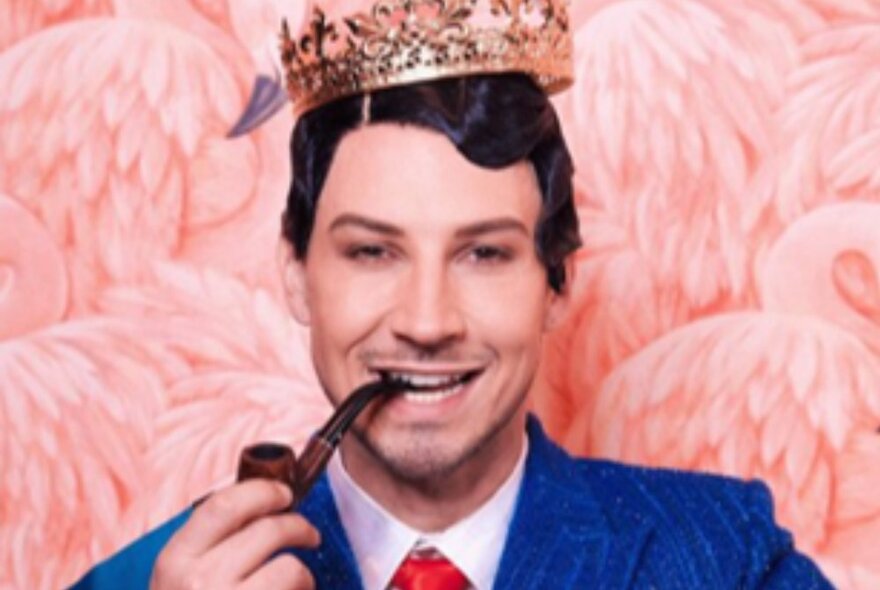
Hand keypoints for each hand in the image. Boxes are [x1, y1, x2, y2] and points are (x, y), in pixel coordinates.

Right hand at [150, 479, 319, 588]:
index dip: (262, 491)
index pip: (224, 506)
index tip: (283, 493)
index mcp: (174, 562)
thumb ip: (208, 547)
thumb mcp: (178, 582)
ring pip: (291, 569)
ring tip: (299, 582)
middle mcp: (198, 582)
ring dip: (304, 573)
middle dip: (299, 526)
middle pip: (268, 530)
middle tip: (309, 534)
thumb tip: (262, 505)